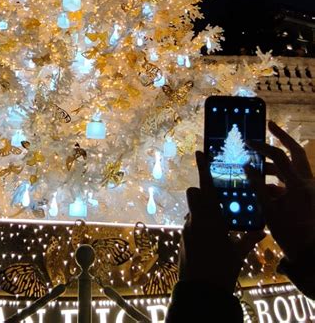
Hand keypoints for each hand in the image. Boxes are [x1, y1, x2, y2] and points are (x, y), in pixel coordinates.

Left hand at [179, 151, 263, 292]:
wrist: (200, 292)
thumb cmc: (221, 270)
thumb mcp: (237, 254)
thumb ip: (248, 239)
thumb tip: (262, 231)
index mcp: (210, 218)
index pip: (205, 186)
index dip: (202, 168)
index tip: (199, 152)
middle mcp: (195, 219)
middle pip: (194, 194)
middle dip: (201, 192)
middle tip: (214, 200)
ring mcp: (187, 229)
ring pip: (192, 210)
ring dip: (201, 212)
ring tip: (217, 226)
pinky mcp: (182, 239)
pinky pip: (190, 225)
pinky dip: (199, 226)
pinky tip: (209, 240)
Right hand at [246, 120, 314, 261]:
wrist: (311, 255)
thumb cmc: (290, 234)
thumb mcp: (270, 210)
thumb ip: (258, 187)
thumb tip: (247, 167)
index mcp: (299, 184)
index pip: (279, 156)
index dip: (262, 147)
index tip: (248, 142)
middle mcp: (308, 183)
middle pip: (296, 152)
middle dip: (282, 137)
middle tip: (269, 125)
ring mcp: (310, 189)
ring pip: (295, 166)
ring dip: (277, 163)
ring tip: (257, 166)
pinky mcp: (309, 197)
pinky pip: (293, 181)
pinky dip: (280, 179)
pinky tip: (264, 186)